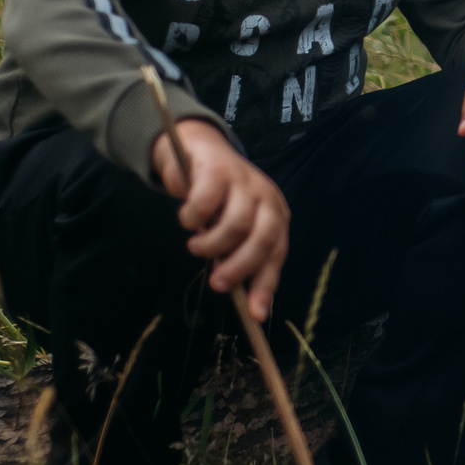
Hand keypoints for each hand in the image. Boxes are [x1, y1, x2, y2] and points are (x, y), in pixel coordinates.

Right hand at [154, 120, 288, 321]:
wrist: (197, 150)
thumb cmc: (217, 199)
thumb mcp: (232, 228)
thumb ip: (239, 255)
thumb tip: (244, 299)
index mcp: (275, 214)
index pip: (277, 253)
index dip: (266, 285)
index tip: (255, 314)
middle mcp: (265, 197)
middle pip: (264, 238)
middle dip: (240, 267)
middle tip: (218, 283)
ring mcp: (244, 181)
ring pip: (236, 224)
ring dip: (212, 245)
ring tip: (196, 247)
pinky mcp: (217, 169)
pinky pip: (205, 204)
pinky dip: (192, 219)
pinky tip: (187, 220)